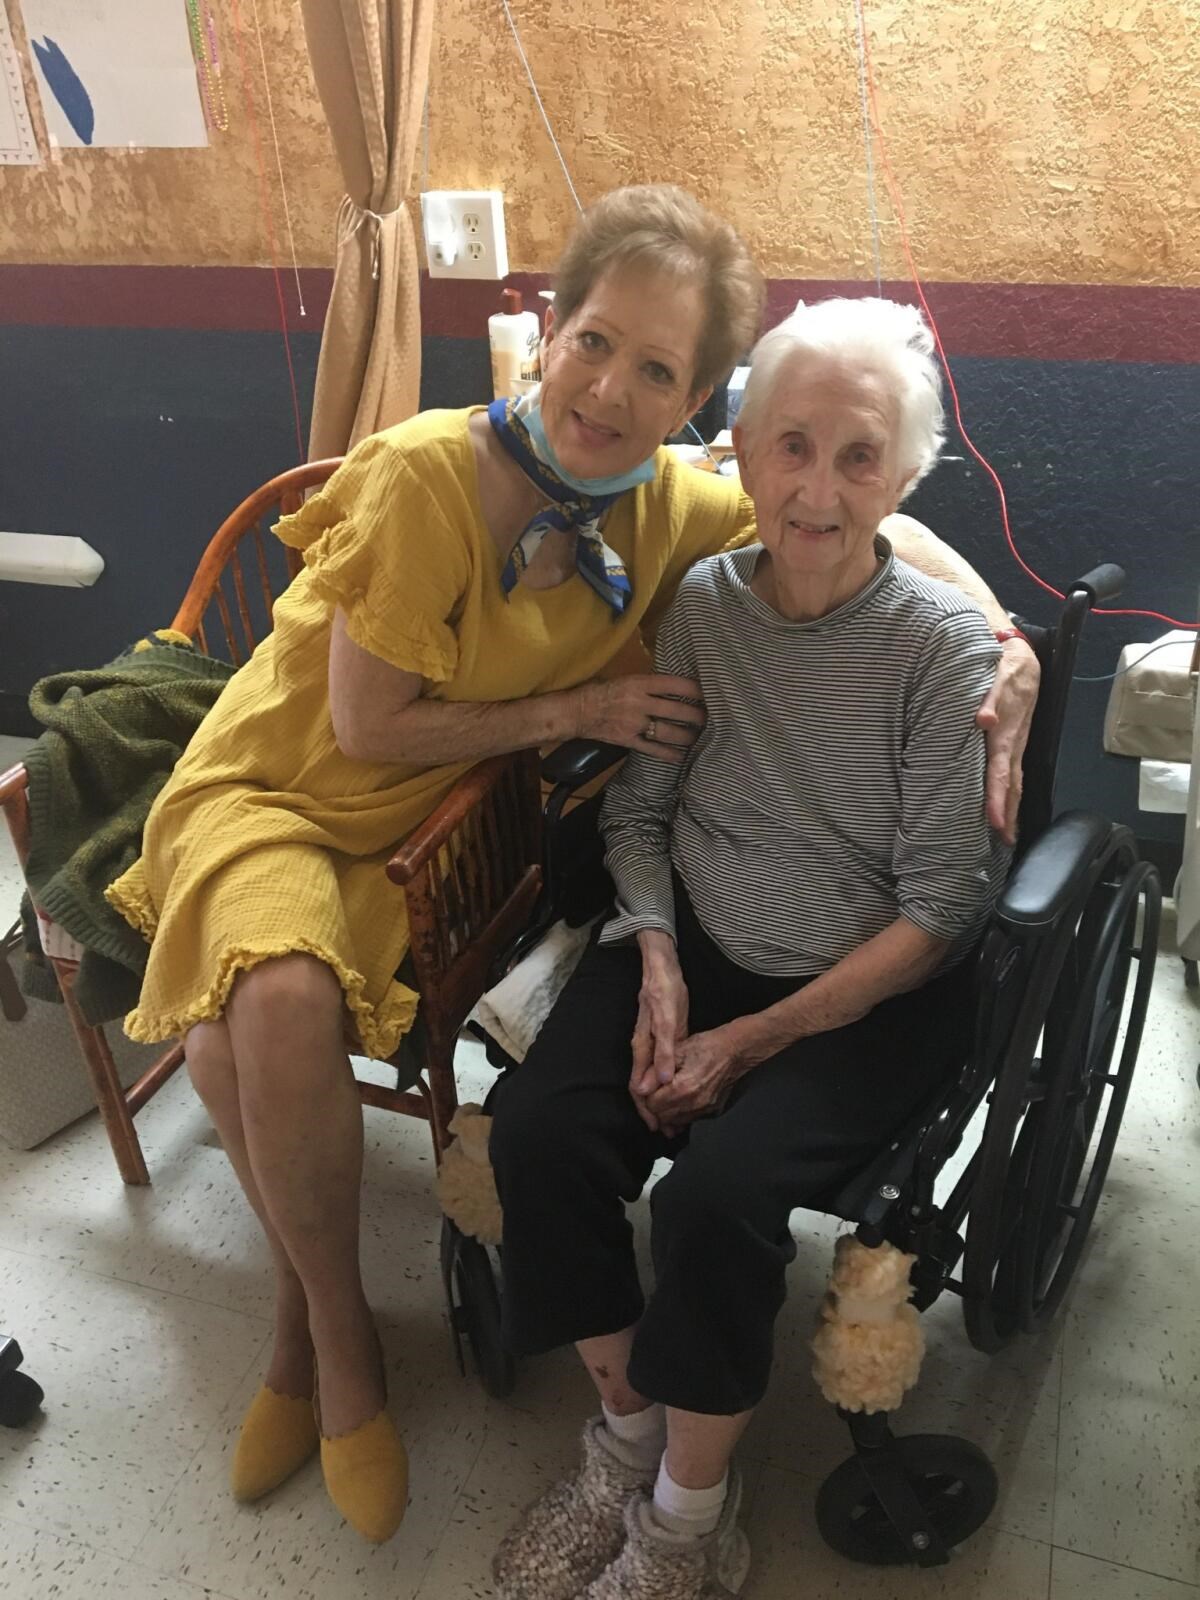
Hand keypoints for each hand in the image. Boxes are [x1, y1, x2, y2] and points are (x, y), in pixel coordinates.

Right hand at [576, 674, 704, 763]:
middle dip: (696, 715)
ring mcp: (634, 724)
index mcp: (638, 683)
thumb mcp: (624, 679)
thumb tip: (672, 686)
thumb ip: (647, 684)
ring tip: (699, 736)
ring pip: (668, 732)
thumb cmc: (600, 690)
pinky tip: (681, 757)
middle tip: (709, 718)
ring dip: (687, 736)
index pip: (674, 685)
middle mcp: (639, 703)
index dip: (694, 689)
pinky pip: (653, 749)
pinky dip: (668, 754)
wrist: (576, 712)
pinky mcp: (628, 740)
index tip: (709, 692)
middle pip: (676, 711)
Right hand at [629, 933, 688, 1130]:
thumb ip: (664, 1052)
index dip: (647, 1109)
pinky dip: (656, 1081)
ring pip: (645, 1077)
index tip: (656, 1127)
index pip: (639, 1087)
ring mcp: (645, 1040)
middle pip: (640, 1086)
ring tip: (666, 1115)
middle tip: (663, 1129)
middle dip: (650, 1110)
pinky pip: (649, 1065)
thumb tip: (661, 1082)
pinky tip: (665, 1085)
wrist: (660, 964)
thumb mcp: (668, 1021)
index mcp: (643, 1046)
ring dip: (654, 1099)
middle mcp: (641, 1046)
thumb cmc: (666, 990)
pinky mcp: (652, 1034)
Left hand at [644, 1024, 747, 1136]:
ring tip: (667, 1096)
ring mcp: (704, 1110)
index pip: (652, 1105)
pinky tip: (680, 1101)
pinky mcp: (711, 1111)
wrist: (734, 1051)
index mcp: (683, 1088)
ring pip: (675, 1122)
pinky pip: (689, 1120)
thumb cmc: (708, 1046)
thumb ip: (655, 1071)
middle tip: (655, 1091)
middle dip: (655, 1106)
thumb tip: (640, 1088)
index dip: (646, 1096)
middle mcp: (694, 1103)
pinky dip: (681, 1114)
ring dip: (667, 1112)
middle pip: (662, 1117)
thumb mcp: (676, 1051)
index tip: (648, 1087)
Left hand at [976, 639, 1039, 843]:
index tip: (993, 820)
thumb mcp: (998, 676)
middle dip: (1008, 812)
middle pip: (1011, 783)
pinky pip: (1013, 772)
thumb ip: (990, 698)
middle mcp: (1013, 743)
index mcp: (1006, 733)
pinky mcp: (1014, 743)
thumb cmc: (1005, 668)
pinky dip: (1009, 792)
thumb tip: (985, 720)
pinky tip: (1005, 806)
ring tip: (1008, 834)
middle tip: (1005, 840)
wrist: (1022, 658)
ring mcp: (1016, 744)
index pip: (1000, 770)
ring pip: (1015, 781)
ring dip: (1011, 807)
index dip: (996, 796)